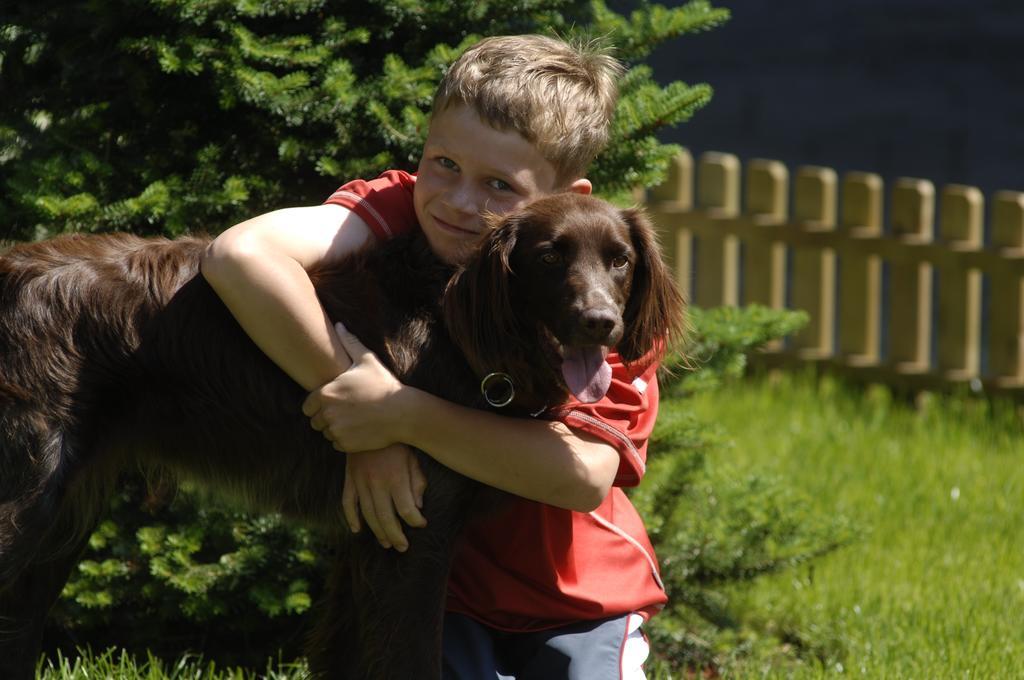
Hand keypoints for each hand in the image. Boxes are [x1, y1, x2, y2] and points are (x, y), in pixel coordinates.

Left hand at [302, 322, 411, 451]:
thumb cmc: (383, 384)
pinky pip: (336, 444)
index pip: (307, 406)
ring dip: (335, 429)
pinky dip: (345, 440)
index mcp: (326, 393)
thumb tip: (339, 325)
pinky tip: (360, 429)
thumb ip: (349, 342)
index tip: (334, 402)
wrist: (402, 412)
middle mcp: (326, 414)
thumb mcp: (367, 360)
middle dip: (326, 417)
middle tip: (346, 411)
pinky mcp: (345, 444)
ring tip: (354, 419)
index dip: (319, 404)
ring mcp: (335, 430)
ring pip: (326, 433)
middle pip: (315, 421)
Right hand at [344, 443, 427, 551]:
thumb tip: (418, 508)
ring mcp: (360, 482)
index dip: (415, 521)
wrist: (371, 420)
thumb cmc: (397, 441)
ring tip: (386, 543)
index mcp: (396, 478)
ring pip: (367, 515)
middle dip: (396, 536)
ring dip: (377, 532)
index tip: (421, 524)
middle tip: (403, 547)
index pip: (406, 509)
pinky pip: (347, 502)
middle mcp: (377, 483)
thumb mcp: (412, 458)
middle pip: (386, 518)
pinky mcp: (349, 479)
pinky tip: (357, 529)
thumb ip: (416, 483)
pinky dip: (351, 518)